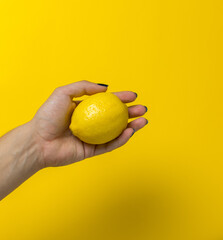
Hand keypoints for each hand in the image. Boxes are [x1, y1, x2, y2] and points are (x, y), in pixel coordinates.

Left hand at [32, 81, 147, 167]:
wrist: (38, 140)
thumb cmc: (48, 116)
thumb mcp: (63, 93)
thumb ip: (84, 87)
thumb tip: (105, 88)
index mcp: (85, 109)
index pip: (107, 102)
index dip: (121, 98)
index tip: (133, 95)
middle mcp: (91, 123)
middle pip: (115, 118)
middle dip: (131, 113)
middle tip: (142, 109)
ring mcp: (92, 137)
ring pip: (116, 132)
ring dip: (131, 127)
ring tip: (143, 121)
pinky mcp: (91, 151)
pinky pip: (109, 145)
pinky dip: (120, 139)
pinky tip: (129, 132)